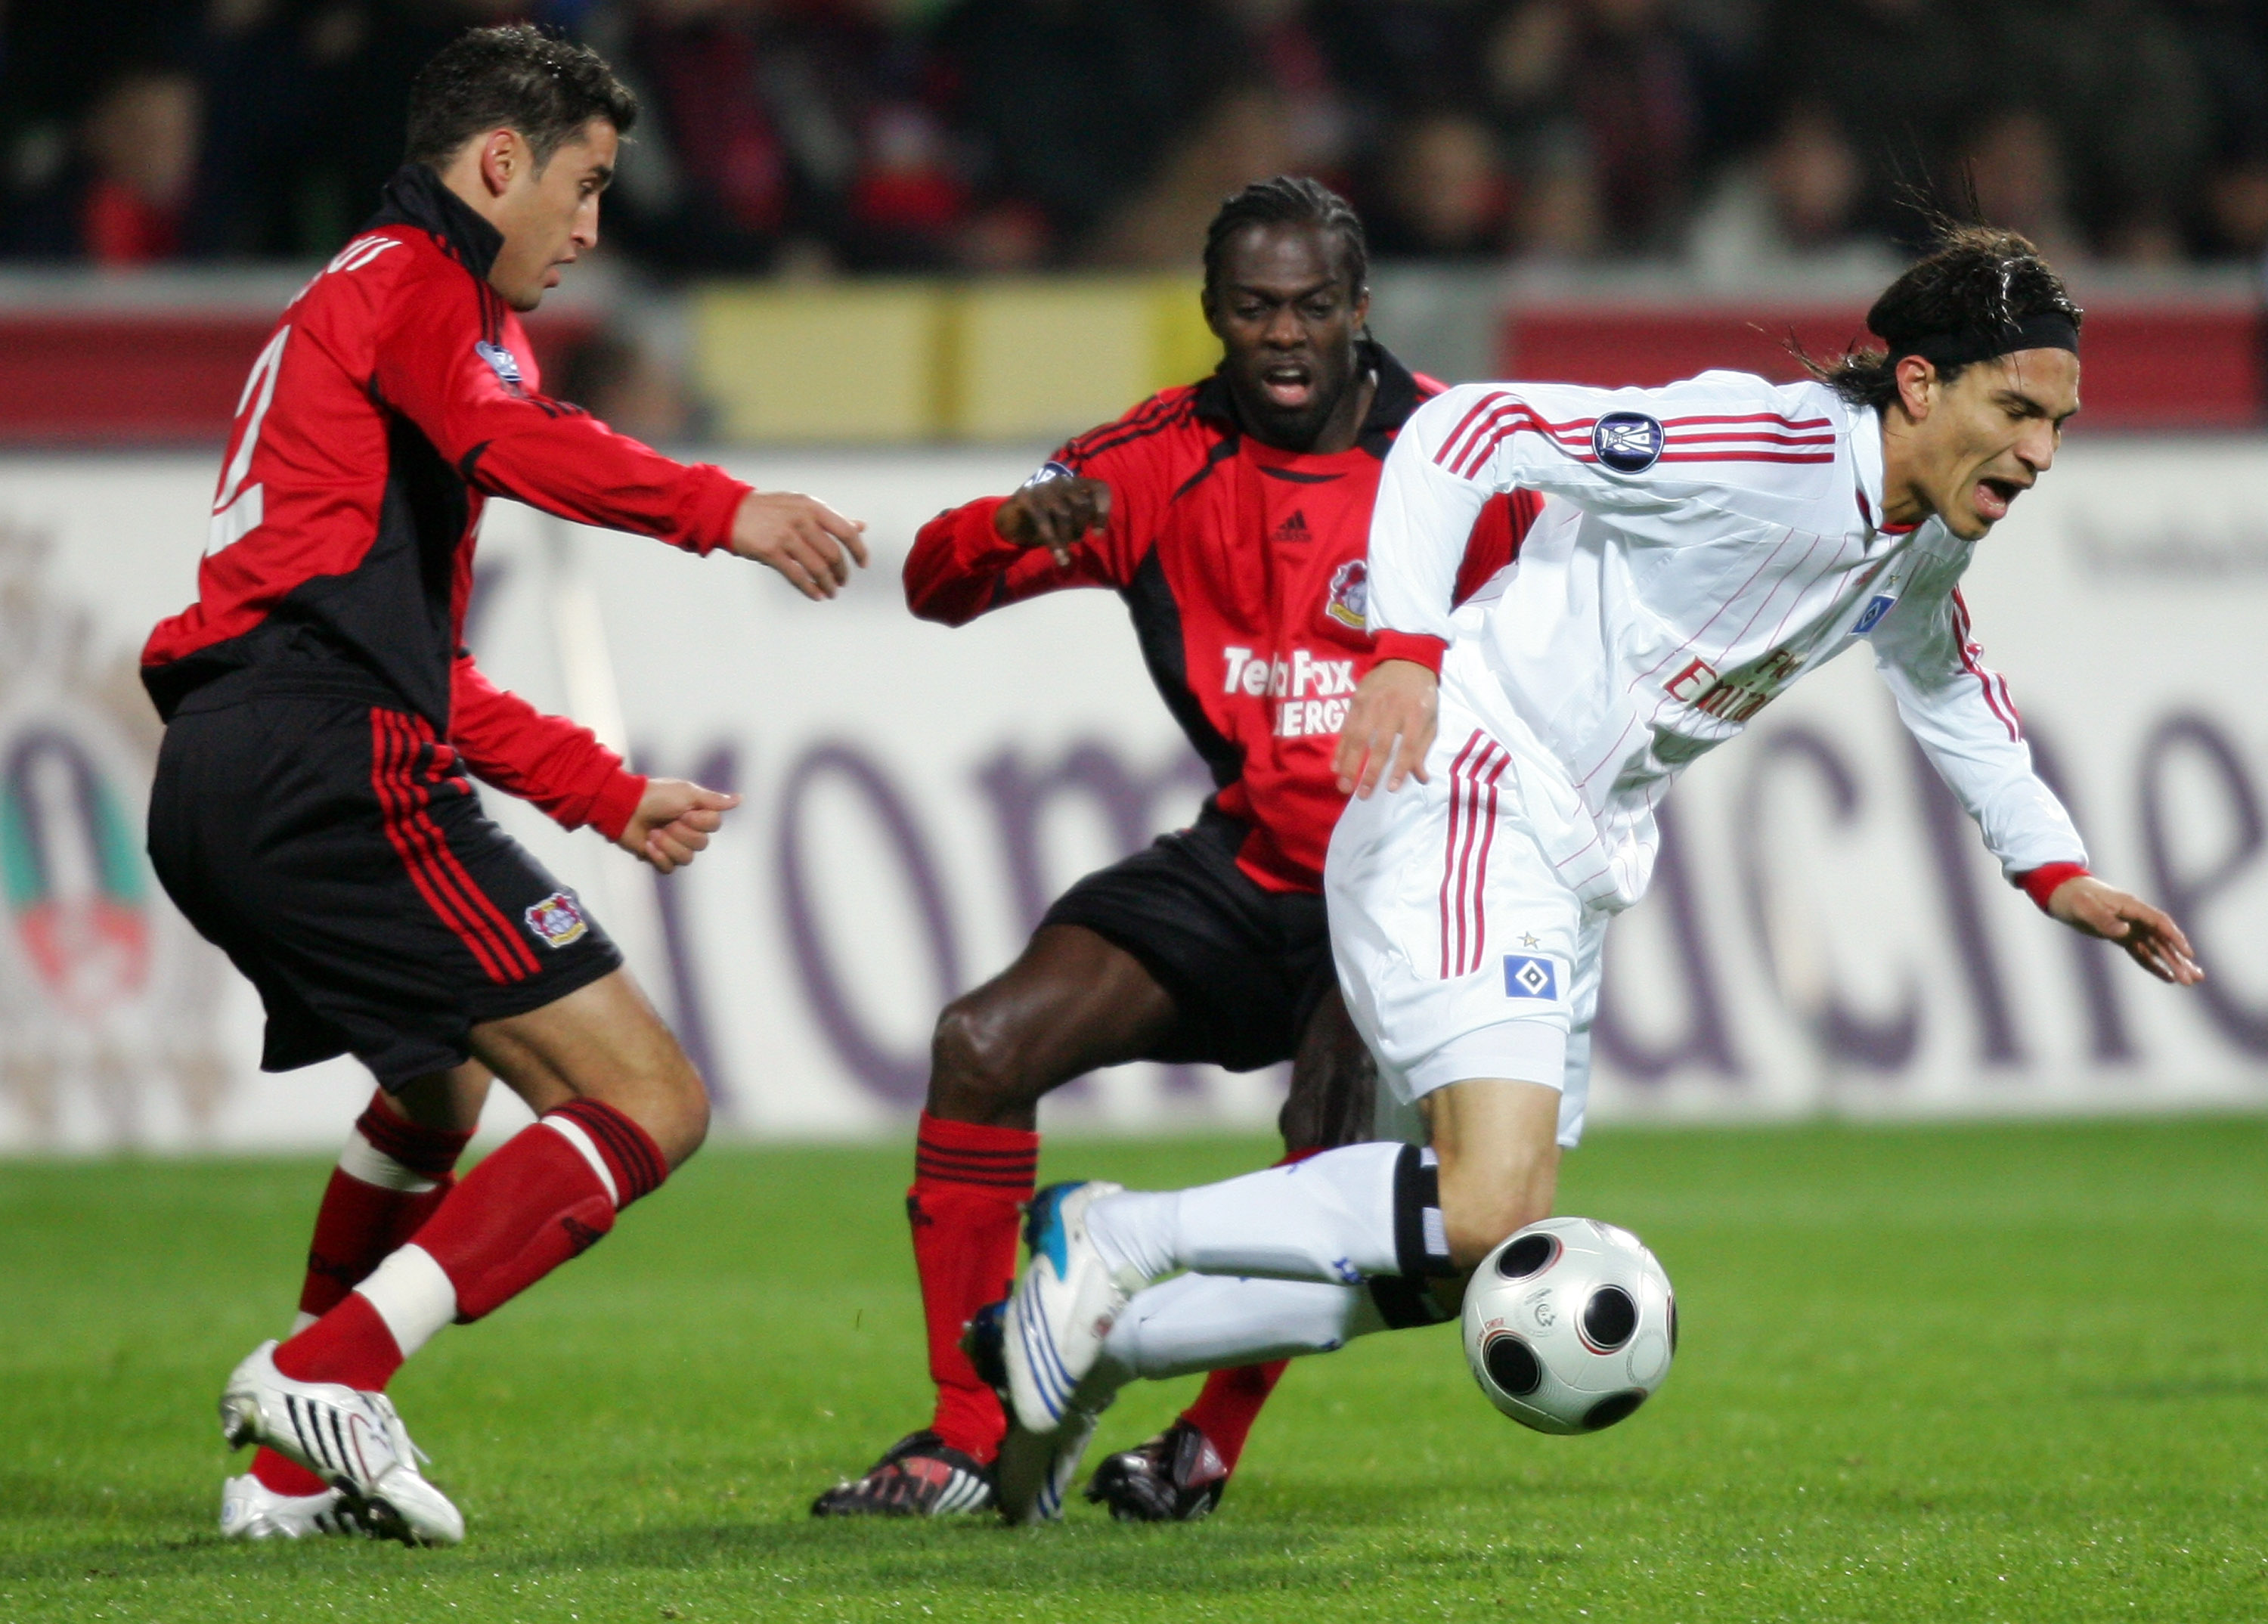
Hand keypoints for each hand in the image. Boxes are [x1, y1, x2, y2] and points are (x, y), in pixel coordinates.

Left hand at [616, 779, 740, 873]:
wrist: (624, 807)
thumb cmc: (655, 795)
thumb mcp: (686, 793)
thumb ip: (713, 800)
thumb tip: (740, 799)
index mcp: (697, 815)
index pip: (714, 826)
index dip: (699, 822)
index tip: (683, 811)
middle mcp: (689, 832)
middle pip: (701, 844)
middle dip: (680, 833)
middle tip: (665, 821)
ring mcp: (674, 846)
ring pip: (686, 859)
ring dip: (667, 845)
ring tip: (653, 833)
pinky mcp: (659, 858)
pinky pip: (670, 868)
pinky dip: (658, 856)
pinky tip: (647, 845)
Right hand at [727, 491, 867, 598]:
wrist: (731, 511)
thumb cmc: (771, 510)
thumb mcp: (803, 507)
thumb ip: (832, 518)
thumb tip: (861, 526)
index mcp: (812, 507)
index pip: (846, 531)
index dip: (859, 550)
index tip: (863, 564)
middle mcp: (801, 519)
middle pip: (833, 553)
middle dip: (841, 572)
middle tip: (843, 582)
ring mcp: (785, 535)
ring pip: (817, 567)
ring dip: (828, 584)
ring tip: (832, 592)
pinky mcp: (770, 551)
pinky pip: (796, 575)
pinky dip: (810, 588)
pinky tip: (816, 595)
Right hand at [995, 476, 1110, 567]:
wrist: (1011, 519)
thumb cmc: (1046, 520)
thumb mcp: (1069, 518)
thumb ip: (1083, 518)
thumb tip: (1097, 531)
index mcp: (1074, 484)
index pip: (1099, 488)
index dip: (1103, 510)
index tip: (1098, 534)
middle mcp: (1060, 482)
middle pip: (1082, 503)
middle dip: (1081, 528)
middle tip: (1074, 540)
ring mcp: (1042, 488)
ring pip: (1064, 513)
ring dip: (1066, 538)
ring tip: (1065, 553)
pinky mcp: (1026, 498)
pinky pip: (1044, 523)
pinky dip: (1054, 543)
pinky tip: (1060, 558)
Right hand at [1333, 659, 1437, 797]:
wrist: (1406, 660)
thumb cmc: (1421, 695)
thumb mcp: (1431, 719)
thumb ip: (1423, 749)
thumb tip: (1421, 778)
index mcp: (1416, 713)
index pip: (1408, 746)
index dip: (1400, 769)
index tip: (1391, 789)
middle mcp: (1393, 708)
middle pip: (1380, 744)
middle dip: (1370, 772)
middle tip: (1362, 795)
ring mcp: (1372, 703)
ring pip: (1358, 738)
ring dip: (1349, 764)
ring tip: (1344, 786)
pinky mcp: (1356, 699)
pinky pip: (1346, 728)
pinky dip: (1340, 749)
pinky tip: (1335, 766)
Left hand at [2046, 875, 2204, 984]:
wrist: (2061, 892)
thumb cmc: (2073, 896)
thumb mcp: (2083, 907)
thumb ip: (2103, 920)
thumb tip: (2125, 932)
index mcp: (2131, 906)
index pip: (2160, 923)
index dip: (2175, 938)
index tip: (2189, 954)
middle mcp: (2135, 917)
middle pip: (2162, 939)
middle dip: (2179, 959)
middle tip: (2195, 978)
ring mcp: (2130, 927)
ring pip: (2156, 948)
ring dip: (2173, 964)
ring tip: (2190, 981)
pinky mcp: (2121, 936)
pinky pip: (2141, 953)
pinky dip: (2154, 965)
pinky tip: (2168, 978)